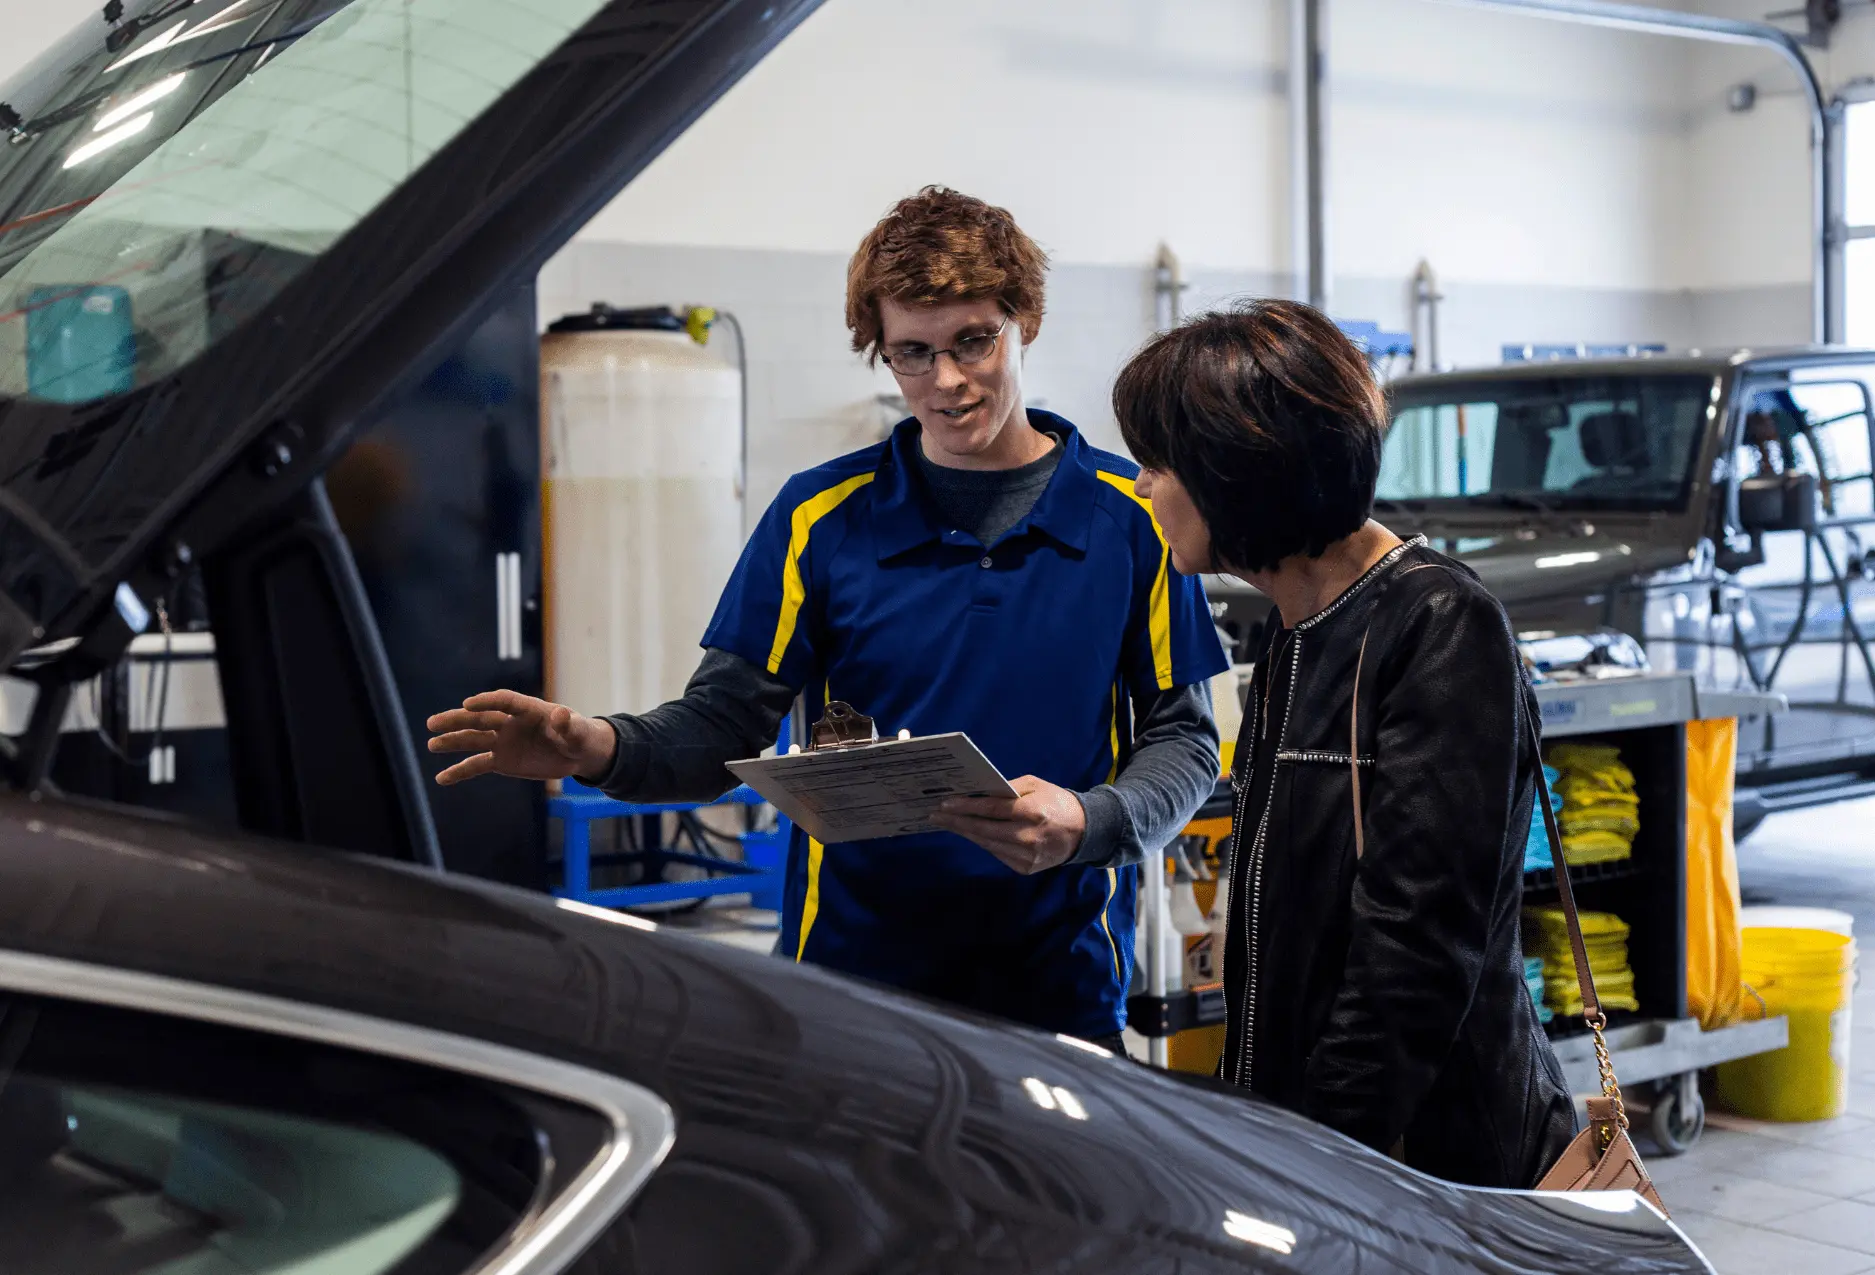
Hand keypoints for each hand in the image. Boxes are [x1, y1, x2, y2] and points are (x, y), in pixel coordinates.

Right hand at [425, 690, 616, 786]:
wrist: (577, 753)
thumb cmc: (579, 736)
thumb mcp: (578, 732)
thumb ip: (569, 724)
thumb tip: (561, 714)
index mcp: (529, 709)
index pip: (504, 701)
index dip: (487, 702)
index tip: (468, 703)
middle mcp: (511, 723)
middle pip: (480, 718)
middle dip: (457, 720)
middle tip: (433, 723)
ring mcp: (503, 741)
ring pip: (474, 739)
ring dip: (452, 741)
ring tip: (431, 744)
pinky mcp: (502, 760)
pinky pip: (477, 765)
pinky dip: (460, 771)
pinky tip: (441, 778)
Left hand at [929, 775, 1086, 874]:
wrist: (1083, 832)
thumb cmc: (1056, 802)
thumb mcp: (1035, 785)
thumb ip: (1007, 789)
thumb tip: (977, 793)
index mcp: (1032, 812)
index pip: (991, 810)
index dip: (966, 807)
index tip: (944, 803)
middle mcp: (1028, 837)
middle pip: (983, 830)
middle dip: (957, 822)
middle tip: (935, 815)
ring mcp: (1026, 856)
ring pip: (986, 844)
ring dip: (965, 833)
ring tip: (947, 823)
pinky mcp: (1025, 868)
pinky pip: (996, 853)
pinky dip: (982, 842)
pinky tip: (970, 832)